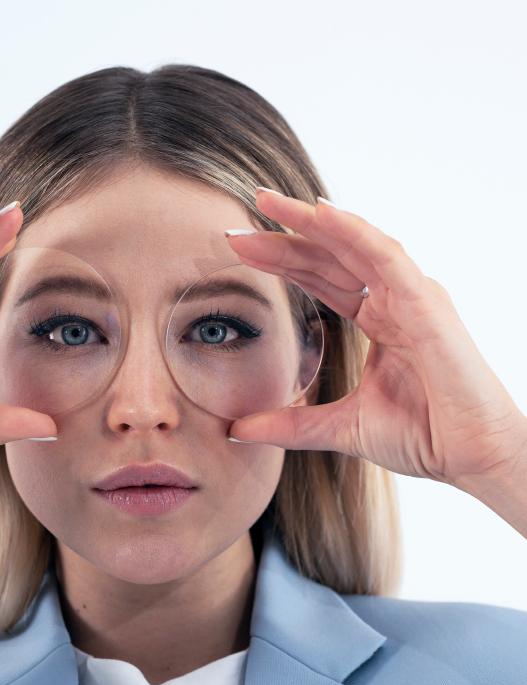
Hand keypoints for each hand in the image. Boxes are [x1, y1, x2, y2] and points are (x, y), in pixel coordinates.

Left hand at [225, 188, 525, 493]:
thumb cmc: (423, 437)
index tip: (238, 250)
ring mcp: (412, 296)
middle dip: (283, 237)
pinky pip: (385, 256)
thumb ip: (290, 424)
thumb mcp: (340, 426)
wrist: (471, 459)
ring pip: (354, 244)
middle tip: (237, 226)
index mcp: (378, 320)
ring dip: (310, 221)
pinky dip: (352, 232)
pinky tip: (318, 214)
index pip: (320, 279)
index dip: (280, 262)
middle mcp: (394, 300)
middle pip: (329, 256)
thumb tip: (237, 431)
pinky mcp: (427, 303)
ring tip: (267, 202)